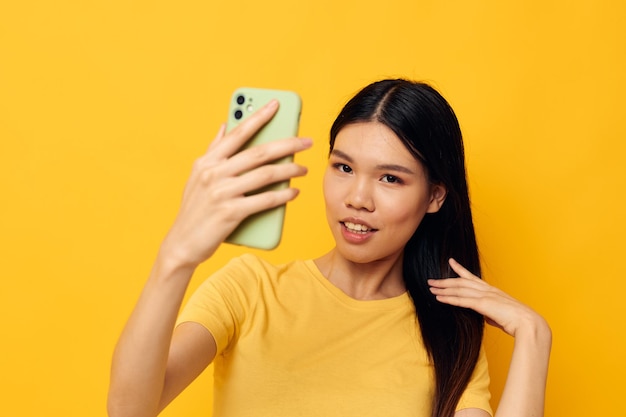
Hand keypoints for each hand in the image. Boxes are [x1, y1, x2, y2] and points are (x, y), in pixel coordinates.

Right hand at [160, 100, 311, 267]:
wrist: (182, 244)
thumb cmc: (194, 210)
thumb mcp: (197, 177)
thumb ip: (213, 150)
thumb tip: (225, 125)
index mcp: (207, 162)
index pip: (238, 133)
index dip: (259, 117)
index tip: (277, 104)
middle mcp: (214, 173)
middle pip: (259, 153)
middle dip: (287, 144)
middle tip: (307, 141)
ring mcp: (222, 193)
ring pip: (265, 175)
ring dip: (289, 170)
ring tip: (303, 168)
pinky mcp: (231, 213)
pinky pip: (264, 200)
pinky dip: (283, 195)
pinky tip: (294, 192)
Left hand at [428, 259, 547, 337]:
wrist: (528, 324)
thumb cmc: (518, 322)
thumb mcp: (500, 315)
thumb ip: (491, 313)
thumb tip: (487, 316)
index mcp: (492, 290)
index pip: (472, 277)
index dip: (460, 269)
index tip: (451, 261)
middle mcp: (487, 290)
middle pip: (461, 282)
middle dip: (444, 281)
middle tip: (431, 280)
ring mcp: (485, 296)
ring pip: (459, 289)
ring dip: (443, 289)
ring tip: (431, 288)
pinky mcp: (482, 304)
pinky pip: (461, 300)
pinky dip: (448, 298)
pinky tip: (439, 298)